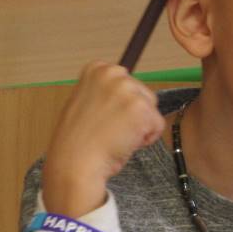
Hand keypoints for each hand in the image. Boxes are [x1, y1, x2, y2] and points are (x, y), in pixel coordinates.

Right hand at [40, 62, 164, 218]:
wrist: (75, 162)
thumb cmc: (77, 141)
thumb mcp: (83, 103)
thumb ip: (103, 93)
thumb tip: (124, 95)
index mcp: (96, 69)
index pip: (126, 82)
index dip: (118, 105)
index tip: (101, 117)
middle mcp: (113, 73)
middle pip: (142, 93)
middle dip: (132, 114)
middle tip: (109, 130)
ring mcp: (128, 89)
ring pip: (151, 109)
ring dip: (139, 126)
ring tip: (115, 136)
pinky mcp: (142, 108)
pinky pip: (157, 125)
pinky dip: (146, 139)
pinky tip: (124, 143)